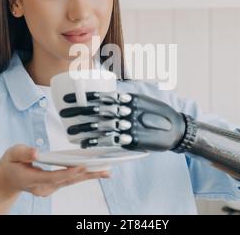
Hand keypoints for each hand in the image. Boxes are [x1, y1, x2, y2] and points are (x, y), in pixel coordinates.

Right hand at [0, 145, 109, 213]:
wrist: (6, 180)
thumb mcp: (12, 153)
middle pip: (67, 181)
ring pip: (70, 182)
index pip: (53, 177)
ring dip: (88, 176)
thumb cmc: (11, 164)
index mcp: (32, 179)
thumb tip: (36, 152)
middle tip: (104, 171)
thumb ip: (23, 152)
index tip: (82, 167)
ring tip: (105, 171)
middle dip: (87, 175)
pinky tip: (94, 171)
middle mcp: (42, 187)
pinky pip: (69, 181)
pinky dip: (82, 176)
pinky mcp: (53, 187)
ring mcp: (48, 189)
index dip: (69, 173)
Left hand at [59, 91, 186, 151]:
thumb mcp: (141, 100)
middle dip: (78, 111)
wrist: (176, 129)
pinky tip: (85, 144)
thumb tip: (107, 97)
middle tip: (62, 113)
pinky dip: (97, 142)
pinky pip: (111, 141)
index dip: (83, 97)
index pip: (101, 96)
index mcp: (128, 98)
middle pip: (98, 110)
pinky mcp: (133, 140)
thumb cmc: (157, 113)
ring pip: (102, 126)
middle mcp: (127, 110)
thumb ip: (125, 99)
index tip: (67, 98)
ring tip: (69, 131)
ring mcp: (130, 125)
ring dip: (84, 129)